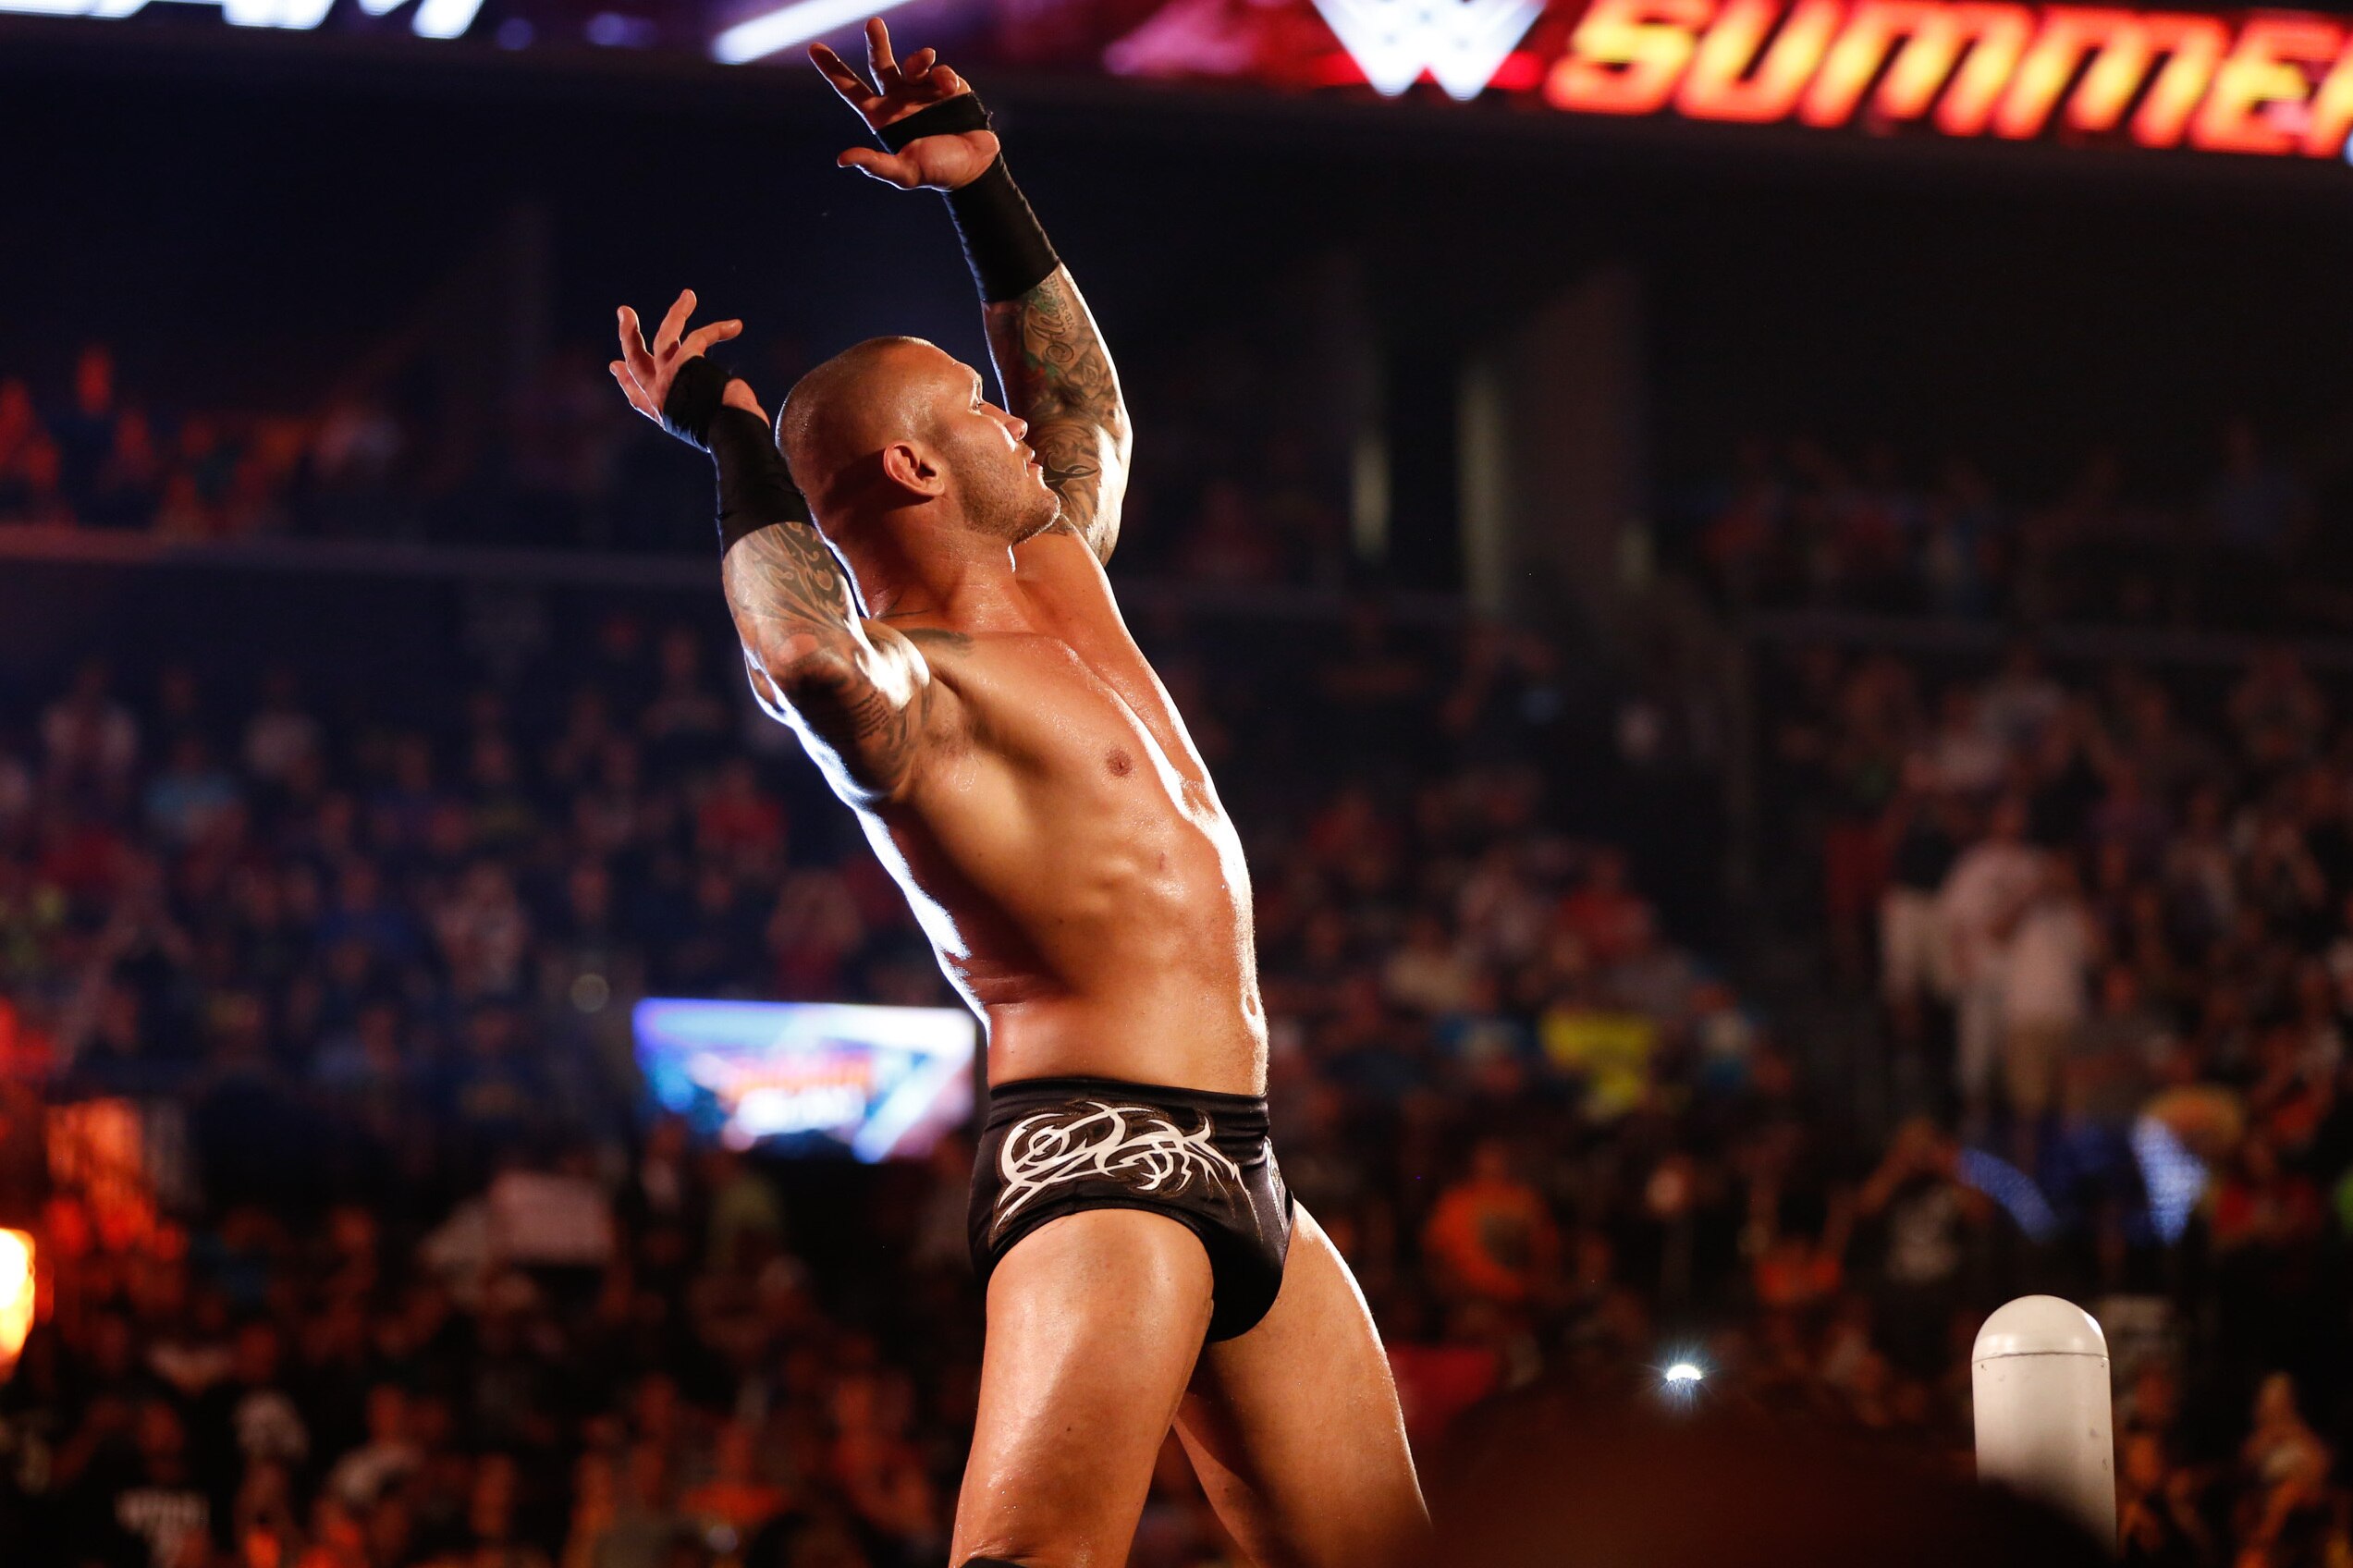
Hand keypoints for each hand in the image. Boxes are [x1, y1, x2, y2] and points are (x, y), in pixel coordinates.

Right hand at [609, 290, 762, 424]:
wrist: (731, 436)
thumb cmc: (726, 433)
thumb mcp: (705, 423)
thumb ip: (699, 405)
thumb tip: (717, 389)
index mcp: (662, 412)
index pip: (636, 397)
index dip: (625, 381)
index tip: (616, 366)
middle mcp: (659, 395)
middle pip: (635, 360)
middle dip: (628, 335)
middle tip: (624, 312)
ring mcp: (668, 378)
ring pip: (665, 337)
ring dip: (678, 313)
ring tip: (689, 296)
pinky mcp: (684, 362)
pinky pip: (699, 337)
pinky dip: (718, 330)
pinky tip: (735, 326)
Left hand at [812, 18, 999, 190]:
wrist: (976, 166)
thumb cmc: (939, 172)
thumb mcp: (905, 172)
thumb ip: (876, 165)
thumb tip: (842, 159)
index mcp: (882, 116)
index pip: (850, 89)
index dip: (832, 69)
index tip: (813, 47)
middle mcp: (899, 99)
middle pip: (879, 64)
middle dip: (876, 42)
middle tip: (873, 24)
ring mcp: (922, 90)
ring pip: (913, 62)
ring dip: (918, 59)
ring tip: (927, 62)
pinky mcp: (946, 86)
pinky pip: (940, 70)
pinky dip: (944, 75)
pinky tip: (950, 89)